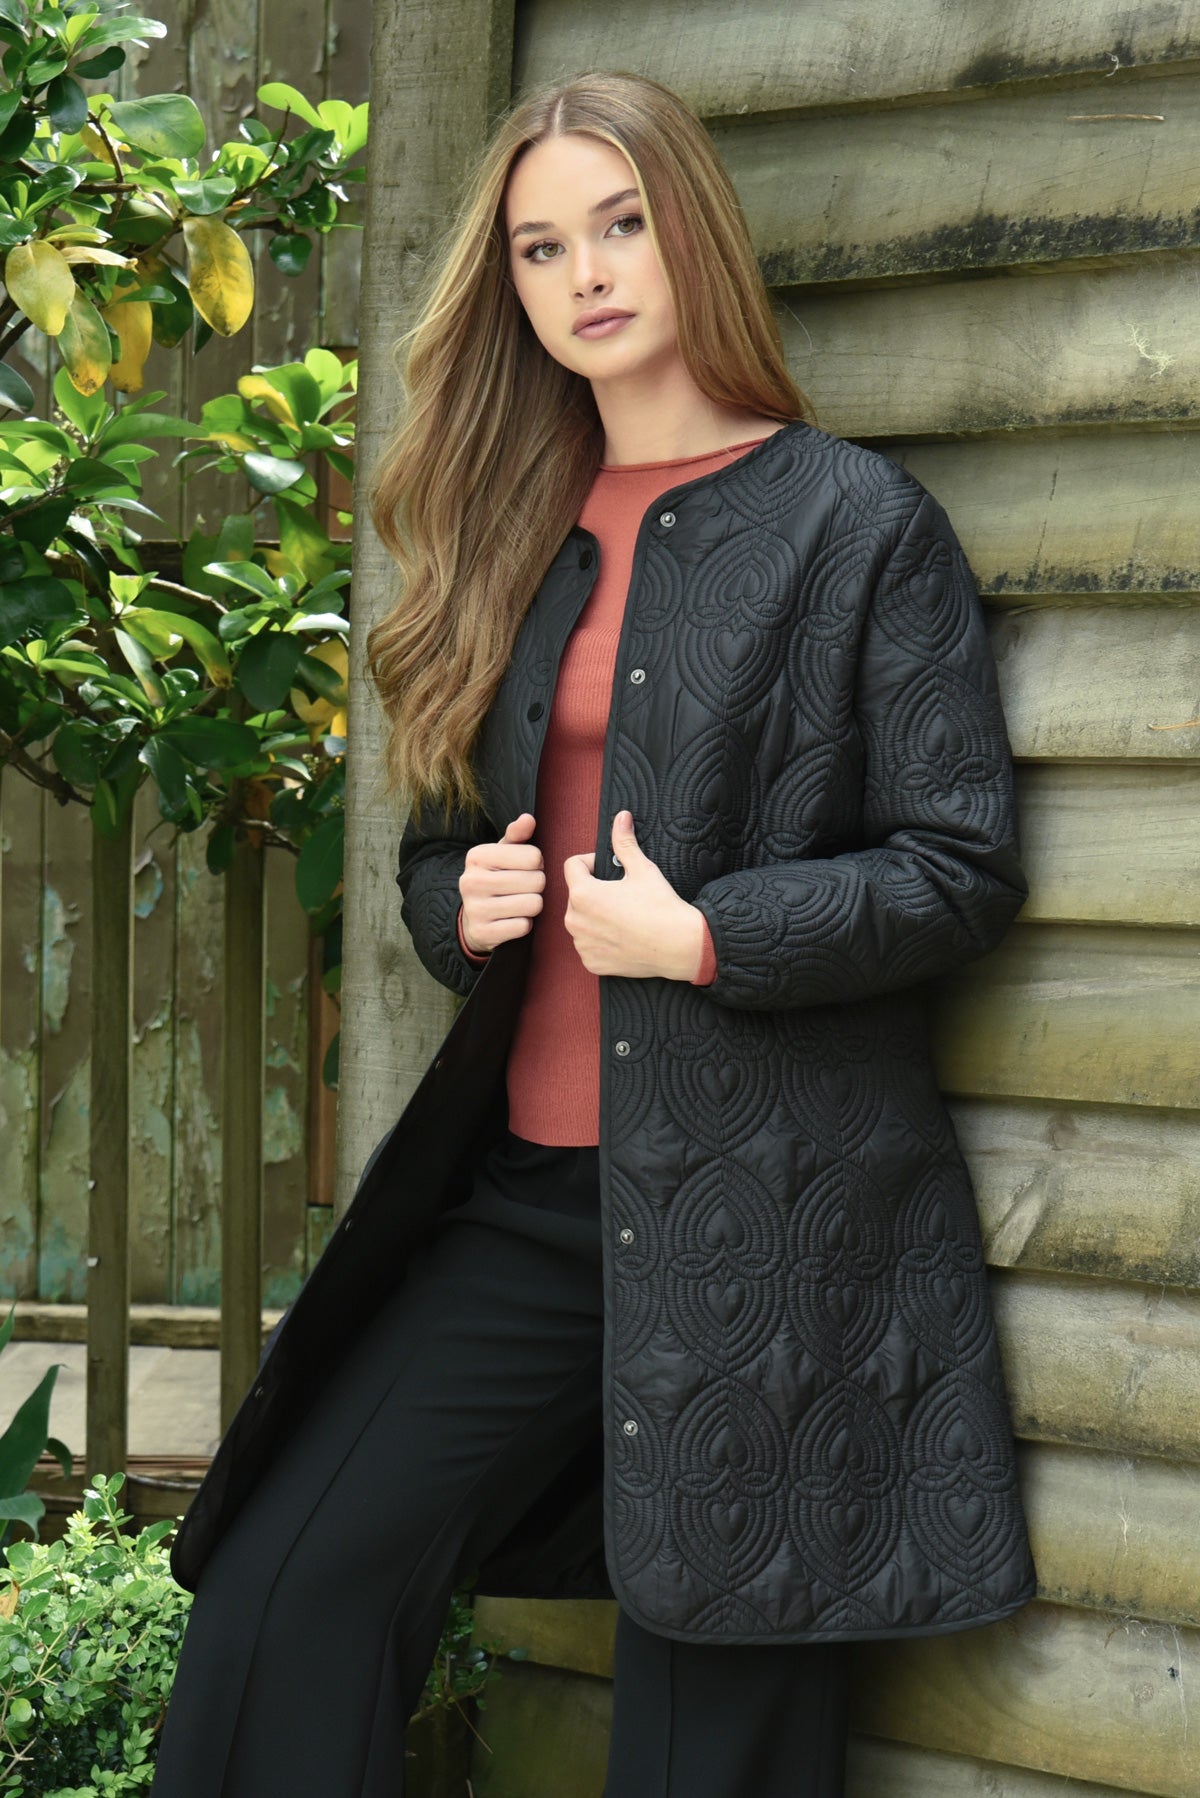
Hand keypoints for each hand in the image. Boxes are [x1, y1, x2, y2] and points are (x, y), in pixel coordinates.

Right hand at [458, 812, 544, 951]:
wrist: (473, 917)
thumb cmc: (495, 878)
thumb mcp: (503, 853)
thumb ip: (517, 835)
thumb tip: (528, 819)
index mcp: (477, 856)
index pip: (534, 856)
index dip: (536, 864)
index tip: (525, 869)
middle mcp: (471, 880)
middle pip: (536, 880)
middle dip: (537, 885)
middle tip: (525, 888)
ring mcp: (475, 908)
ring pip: (533, 904)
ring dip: (533, 905)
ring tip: (520, 902)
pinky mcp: (483, 932)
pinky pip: (524, 926)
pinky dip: (524, 924)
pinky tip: (512, 919)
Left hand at [562, 811, 705, 978]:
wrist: (679, 946)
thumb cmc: (660, 906)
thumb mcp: (642, 869)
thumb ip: (624, 842)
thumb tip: (621, 816)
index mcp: (582, 894)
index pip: (572, 866)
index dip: (592, 862)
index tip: (610, 870)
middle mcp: (574, 920)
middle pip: (576, 894)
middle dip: (593, 890)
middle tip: (621, 895)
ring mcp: (582, 944)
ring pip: (581, 920)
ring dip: (595, 916)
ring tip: (622, 916)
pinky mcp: (591, 962)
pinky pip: (588, 944)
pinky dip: (600, 940)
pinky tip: (622, 937)